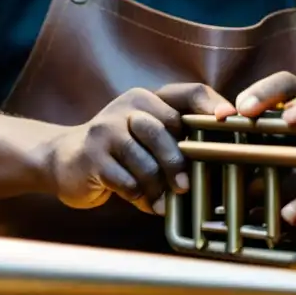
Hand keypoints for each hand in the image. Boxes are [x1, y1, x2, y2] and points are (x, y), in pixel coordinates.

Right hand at [47, 84, 232, 215]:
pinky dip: (139, 196)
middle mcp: (129, 106)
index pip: (191, 92)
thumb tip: (225, 160)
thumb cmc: (121, 151)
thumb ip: (179, 139)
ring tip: (164, 201)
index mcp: (149, 97)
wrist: (66, 160)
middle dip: (180, 161)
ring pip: (146, 160)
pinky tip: (143, 202)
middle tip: (186, 186)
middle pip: (168, 128)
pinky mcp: (92, 155)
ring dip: (158, 185)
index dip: (213, 107)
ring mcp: (107, 129)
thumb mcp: (148, 136)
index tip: (230, 123)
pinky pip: (126, 180)